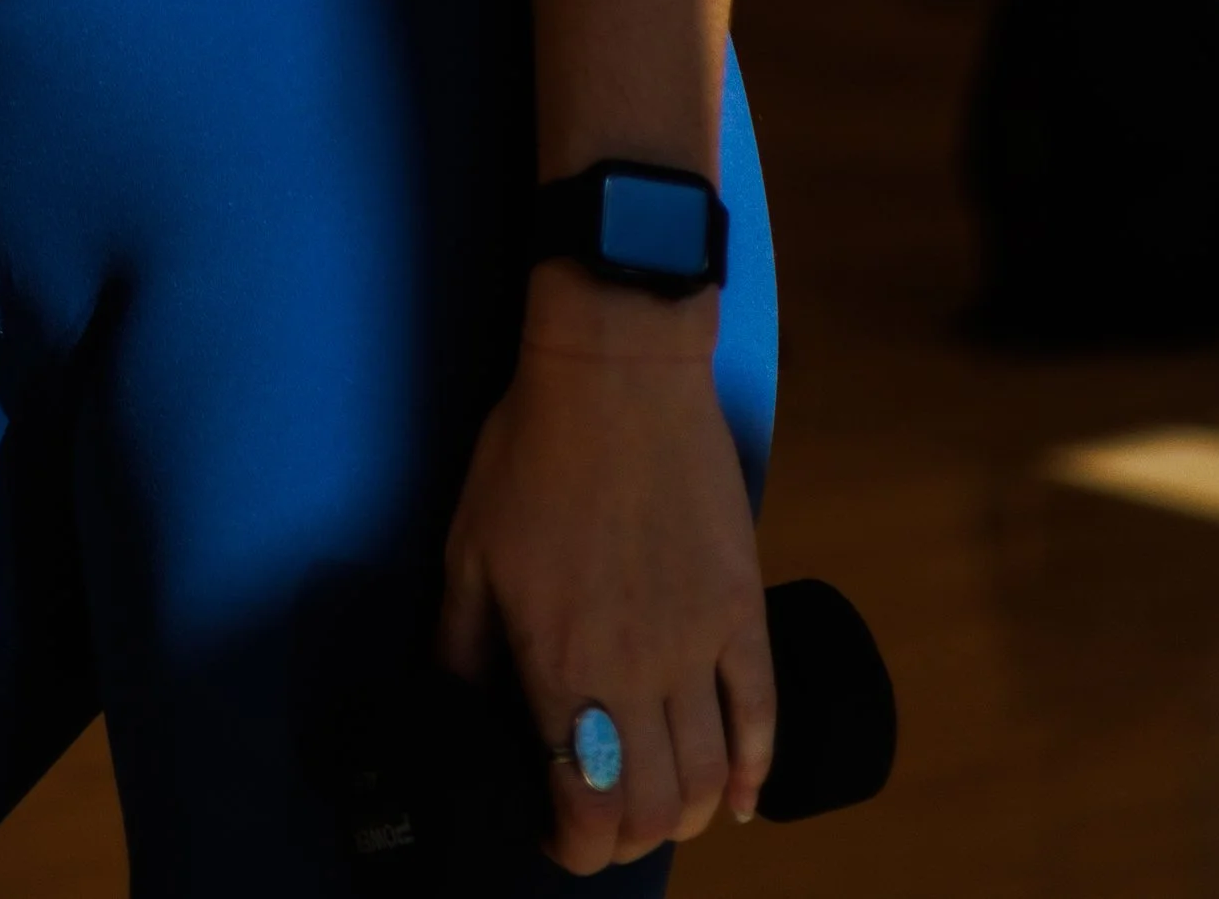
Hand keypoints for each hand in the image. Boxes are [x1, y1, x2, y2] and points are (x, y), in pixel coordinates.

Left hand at [440, 288, 773, 874]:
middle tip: (595, 820)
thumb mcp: (468, 551)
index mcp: (560, 664)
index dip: (568, 847)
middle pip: (652, 811)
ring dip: (686, 813)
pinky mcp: (743, 609)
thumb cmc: (531, 453)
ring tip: (657, 802)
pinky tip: (742, 796)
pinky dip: (757, 771)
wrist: (617, 371)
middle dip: (621, 840)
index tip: (547, 833)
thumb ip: (461, 647)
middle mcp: (635, 675)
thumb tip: (455, 707)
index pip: (582, 809)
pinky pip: (762, 714)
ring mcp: (699, 644)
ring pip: (711, 779)